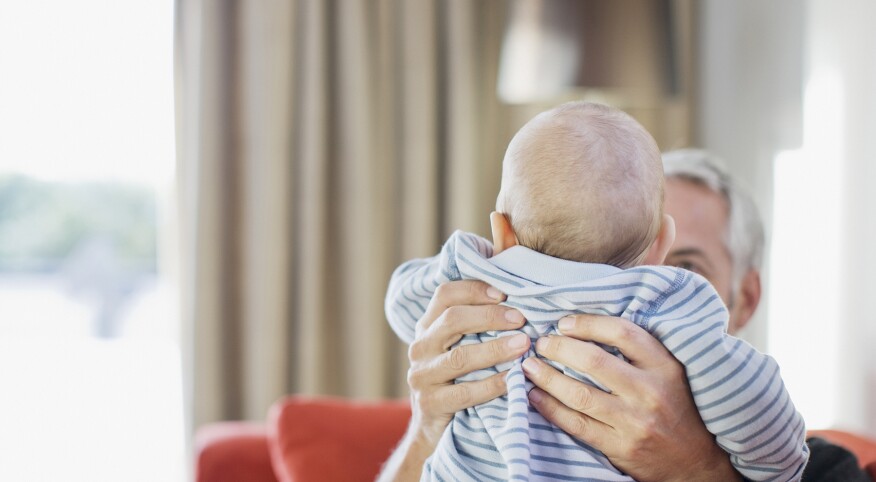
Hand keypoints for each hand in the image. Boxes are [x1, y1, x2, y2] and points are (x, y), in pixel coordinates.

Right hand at [406, 280, 529, 444]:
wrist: (432, 427)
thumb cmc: (456, 378)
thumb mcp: (458, 346)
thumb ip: (475, 325)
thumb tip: (517, 302)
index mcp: (427, 326)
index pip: (445, 294)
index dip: (474, 289)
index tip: (503, 293)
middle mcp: (420, 346)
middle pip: (452, 319)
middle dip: (490, 316)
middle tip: (521, 319)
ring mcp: (422, 375)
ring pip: (460, 356)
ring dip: (495, 348)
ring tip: (523, 344)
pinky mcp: (430, 403)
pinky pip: (465, 391)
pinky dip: (492, 384)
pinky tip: (512, 378)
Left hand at [523, 314, 740, 481]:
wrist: (693, 462)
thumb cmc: (673, 407)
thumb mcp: (668, 373)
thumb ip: (637, 350)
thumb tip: (585, 324)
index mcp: (664, 366)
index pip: (622, 332)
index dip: (588, 323)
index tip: (564, 322)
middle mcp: (650, 391)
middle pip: (594, 361)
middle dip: (559, 348)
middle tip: (540, 343)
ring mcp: (635, 421)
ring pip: (580, 393)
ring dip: (547, 377)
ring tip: (529, 366)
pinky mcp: (620, 446)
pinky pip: (577, 424)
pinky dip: (550, 408)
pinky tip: (534, 396)